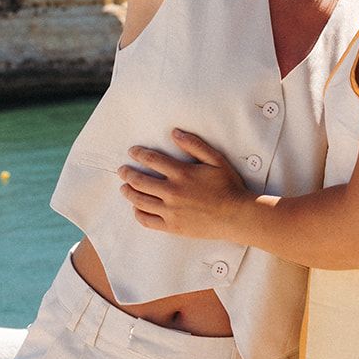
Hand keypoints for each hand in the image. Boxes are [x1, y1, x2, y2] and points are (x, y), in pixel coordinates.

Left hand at [118, 129, 251, 240]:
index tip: (132, 151)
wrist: (236, 216)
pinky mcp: (172, 226)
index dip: (139, 154)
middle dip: (127, 173)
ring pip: (140, 200)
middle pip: (140, 180)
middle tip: (122, 170)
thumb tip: (175, 132)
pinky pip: (147, 220)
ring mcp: (170, 211)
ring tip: (124, 187)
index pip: (152, 160)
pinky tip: (136, 208)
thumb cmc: (228, 186)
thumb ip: (195, 145)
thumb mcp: (215, 159)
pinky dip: (138, 213)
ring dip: (128, 192)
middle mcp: (172, 192)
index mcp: (182, 173)